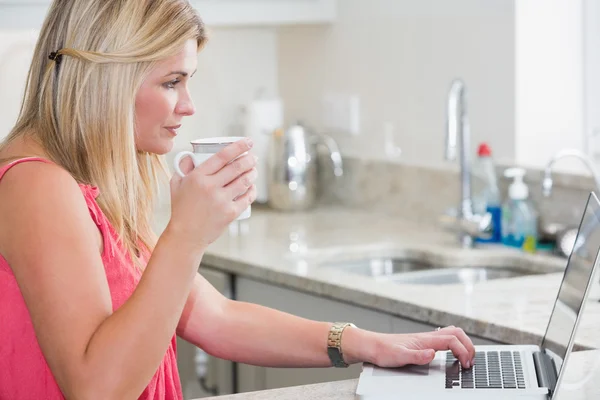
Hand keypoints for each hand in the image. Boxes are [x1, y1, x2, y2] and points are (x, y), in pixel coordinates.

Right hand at [168, 138, 257, 250]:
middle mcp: (210, 187)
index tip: (248, 142)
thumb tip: (192, 154)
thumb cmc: (181, 209)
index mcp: (197, 177)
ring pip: (244, 181)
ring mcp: (221, 200)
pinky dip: (253, 190)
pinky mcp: (230, 213)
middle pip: (237, 167)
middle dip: (249, 159)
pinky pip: (247, 198)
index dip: (238, 146)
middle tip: (253, 156)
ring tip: (254, 170)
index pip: (222, 156)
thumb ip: (183, 167)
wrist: (186, 235)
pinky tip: (253, 187)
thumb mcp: (176, 184)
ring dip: (253, 173)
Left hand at [344, 326, 475, 368]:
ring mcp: (425, 339)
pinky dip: (455, 344)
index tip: (465, 365)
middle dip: (469, 345)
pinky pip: (444, 338)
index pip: (452, 340)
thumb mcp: (399, 356)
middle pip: (456, 333)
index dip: (463, 351)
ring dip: (463, 343)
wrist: (372, 346)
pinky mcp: (423, 343)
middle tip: (470, 361)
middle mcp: (427, 337)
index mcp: (425, 339)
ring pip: (452, 333)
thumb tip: (432, 354)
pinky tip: (453, 354)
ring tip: (466, 358)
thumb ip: (416, 356)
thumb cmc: (383, 350)